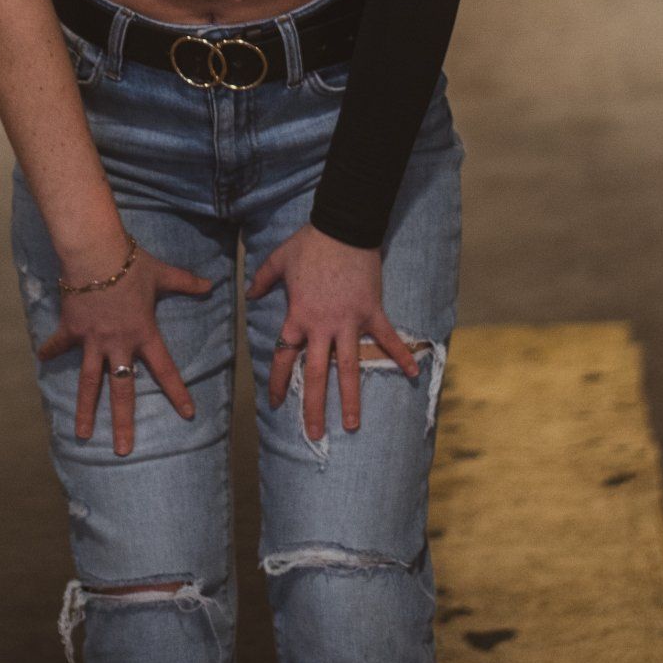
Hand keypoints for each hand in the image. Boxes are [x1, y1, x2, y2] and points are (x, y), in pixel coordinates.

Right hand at [34, 242, 214, 456]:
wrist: (95, 253)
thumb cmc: (131, 263)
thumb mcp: (162, 274)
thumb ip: (186, 283)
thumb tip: (212, 285)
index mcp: (143, 334)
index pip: (165, 370)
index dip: (178, 392)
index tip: (188, 415)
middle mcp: (118, 344)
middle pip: (122, 390)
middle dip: (123, 422)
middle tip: (123, 451)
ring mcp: (93, 340)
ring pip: (88, 382)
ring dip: (85, 409)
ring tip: (82, 435)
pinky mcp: (72, 329)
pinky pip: (60, 343)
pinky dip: (50, 350)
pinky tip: (42, 360)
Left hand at [247, 223, 419, 440]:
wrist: (343, 228)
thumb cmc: (310, 244)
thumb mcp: (279, 259)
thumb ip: (262, 278)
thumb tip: (249, 293)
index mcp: (299, 316)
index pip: (285, 357)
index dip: (279, 382)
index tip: (276, 404)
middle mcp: (323, 326)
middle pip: (317, 374)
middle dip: (314, 406)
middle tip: (314, 434)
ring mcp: (350, 322)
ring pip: (350, 367)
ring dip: (352, 398)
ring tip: (354, 425)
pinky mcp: (372, 312)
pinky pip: (387, 338)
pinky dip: (401, 355)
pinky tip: (413, 374)